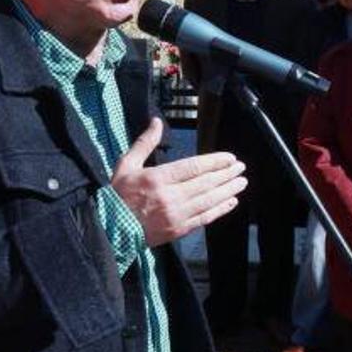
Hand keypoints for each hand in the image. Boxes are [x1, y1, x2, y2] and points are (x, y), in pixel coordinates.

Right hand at [111, 118, 247, 246]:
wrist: (110, 229)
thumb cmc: (118, 195)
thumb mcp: (126, 165)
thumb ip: (145, 143)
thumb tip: (157, 121)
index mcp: (158, 178)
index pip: (194, 167)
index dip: (215, 162)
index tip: (229, 158)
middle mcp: (170, 197)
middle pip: (206, 183)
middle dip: (227, 174)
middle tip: (241, 168)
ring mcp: (176, 215)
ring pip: (209, 200)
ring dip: (228, 190)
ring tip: (241, 182)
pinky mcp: (179, 230)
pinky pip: (205, 218)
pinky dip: (220, 210)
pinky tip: (231, 202)